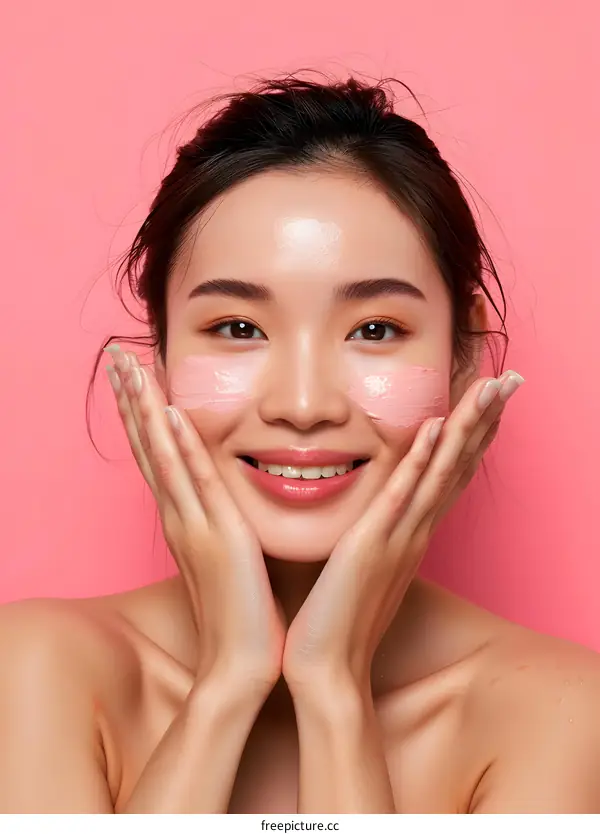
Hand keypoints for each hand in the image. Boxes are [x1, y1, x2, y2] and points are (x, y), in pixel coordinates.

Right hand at [105, 347, 284, 693]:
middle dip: (130, 399)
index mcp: (184, 520)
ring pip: (161, 454)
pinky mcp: (215, 535)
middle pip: (147, 446)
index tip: (134, 377)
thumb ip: (224, 526)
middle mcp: (178, 516)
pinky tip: (167, 413)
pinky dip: (178, 446)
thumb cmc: (241, 614)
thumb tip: (230, 502)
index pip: (157, 456)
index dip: (142, 415)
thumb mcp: (229, 558)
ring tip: (128, 367)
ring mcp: (192, 524)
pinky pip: (193, 481)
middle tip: (115, 356)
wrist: (239, 664)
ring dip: (143, 408)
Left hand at [282, 371, 523, 693]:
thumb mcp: (364, 567)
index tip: (490, 400)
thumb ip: (376, 538)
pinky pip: (402, 496)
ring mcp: (399, 537)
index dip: (473, 436)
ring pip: (442, 473)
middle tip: (511, 380)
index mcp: (412, 535)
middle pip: (459, 466)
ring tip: (491, 388)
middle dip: (485, 420)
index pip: (450, 475)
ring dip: (467, 428)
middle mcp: (415, 532)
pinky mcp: (372, 545)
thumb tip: (376, 516)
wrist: (327, 668)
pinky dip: (421, 461)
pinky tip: (436, 428)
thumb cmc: (340, 618)